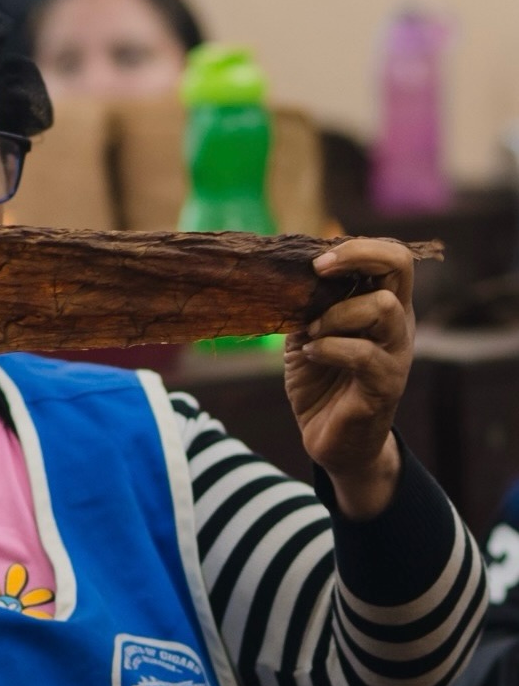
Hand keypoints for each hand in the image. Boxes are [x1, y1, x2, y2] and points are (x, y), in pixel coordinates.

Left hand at [284, 237, 414, 519]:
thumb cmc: (321, 381)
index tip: (318, 259)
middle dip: (356, 258)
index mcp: (383, 305)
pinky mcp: (384, 384)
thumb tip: (288, 272)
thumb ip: (308, 304)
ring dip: (336, 313)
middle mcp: (398, 323)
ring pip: (381, 308)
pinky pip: (362, 353)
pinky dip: (328, 348)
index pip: (392, 257)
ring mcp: (395, 353)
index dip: (358, 247)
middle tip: (318, 272)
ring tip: (311, 332)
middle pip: (398, 267)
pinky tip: (311, 355)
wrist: (330, 439)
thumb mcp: (308, 334)